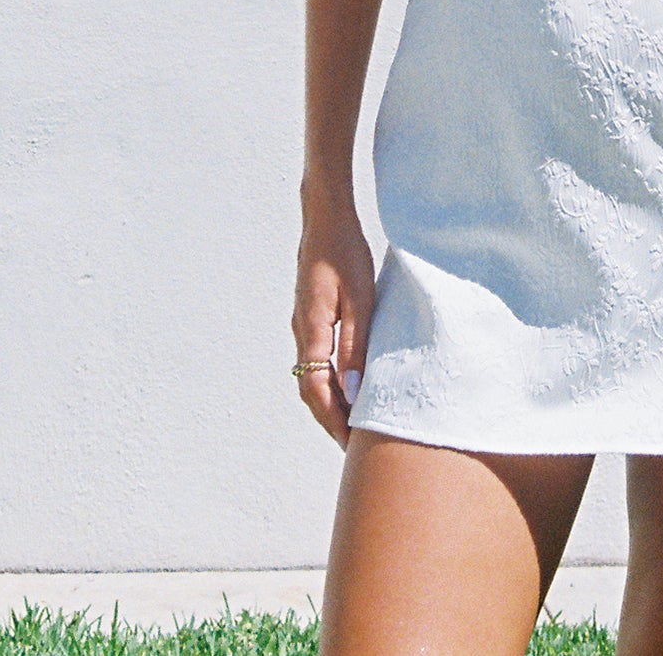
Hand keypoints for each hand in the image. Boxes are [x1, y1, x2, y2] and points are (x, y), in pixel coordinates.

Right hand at [292, 197, 375, 448]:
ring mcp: (304, 323)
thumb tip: (354, 391)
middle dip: (331, 418)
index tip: (351, 444)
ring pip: (313, 374)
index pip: (316, 391)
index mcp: (311, 331)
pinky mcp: (311, 314)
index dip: (333, 420)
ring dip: (331, 399)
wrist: (325, 217)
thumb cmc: (345, 252)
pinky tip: (351, 380)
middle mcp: (302, 331)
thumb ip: (355, 345)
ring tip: (357, 419)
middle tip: (355, 444)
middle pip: (311, 388)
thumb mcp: (360, 298)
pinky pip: (317, 357)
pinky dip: (331, 378)